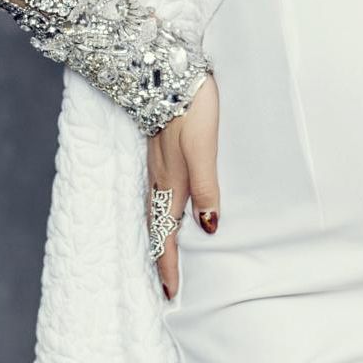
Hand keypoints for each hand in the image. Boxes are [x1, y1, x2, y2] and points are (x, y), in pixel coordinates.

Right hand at [146, 71, 220, 301]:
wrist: (165, 68)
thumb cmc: (190, 107)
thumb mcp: (204, 147)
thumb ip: (207, 186)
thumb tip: (209, 227)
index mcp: (171, 183)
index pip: (167, 235)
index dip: (170, 265)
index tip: (172, 295)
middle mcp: (159, 179)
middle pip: (157, 229)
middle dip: (161, 260)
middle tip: (165, 289)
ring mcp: (155, 165)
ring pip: (154, 213)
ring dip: (158, 239)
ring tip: (162, 259)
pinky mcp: (157, 151)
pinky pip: (154, 194)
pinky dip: (156, 215)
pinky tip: (162, 211)